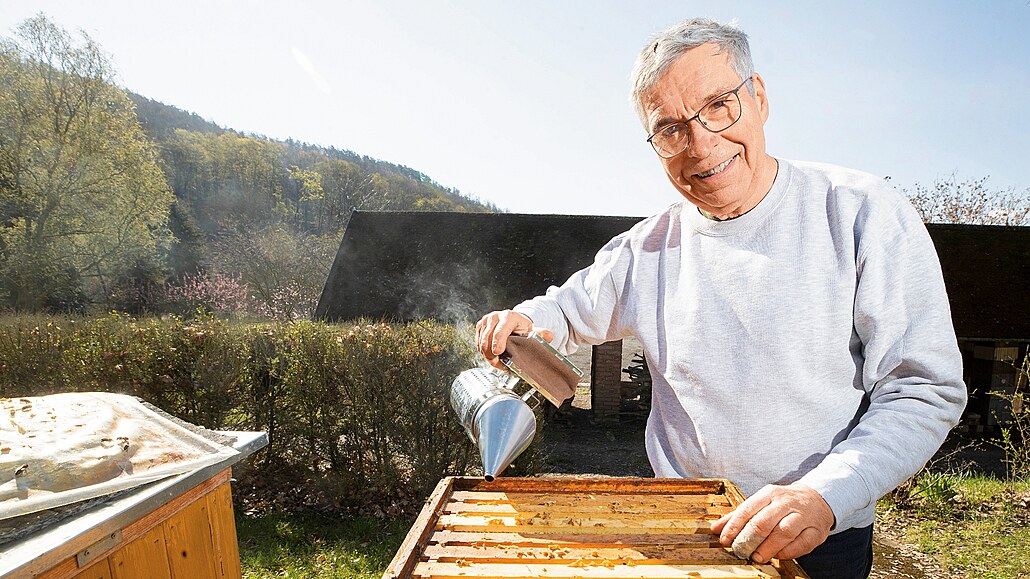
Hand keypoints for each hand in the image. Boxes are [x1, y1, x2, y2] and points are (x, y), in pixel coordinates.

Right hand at [475, 310, 552, 368]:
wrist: (511, 321)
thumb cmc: (520, 327)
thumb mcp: (531, 330)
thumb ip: (540, 334)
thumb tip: (549, 336)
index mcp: (508, 316)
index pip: (500, 330)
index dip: (498, 342)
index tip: (498, 353)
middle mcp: (495, 317)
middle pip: (488, 339)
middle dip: (492, 355)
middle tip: (500, 365)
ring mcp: (485, 321)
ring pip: (481, 343)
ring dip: (488, 356)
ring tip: (498, 363)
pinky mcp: (479, 327)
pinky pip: (478, 344)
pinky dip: (484, 353)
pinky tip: (492, 357)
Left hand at [710, 482, 833, 562]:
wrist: (817, 499)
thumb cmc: (783, 503)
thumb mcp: (761, 502)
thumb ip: (739, 516)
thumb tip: (715, 529)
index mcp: (769, 493)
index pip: (747, 509)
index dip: (733, 527)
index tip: (725, 540)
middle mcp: (786, 502)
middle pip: (764, 521)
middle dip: (749, 539)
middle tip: (741, 551)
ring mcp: (803, 516)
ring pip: (784, 532)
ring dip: (768, 547)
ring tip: (757, 557)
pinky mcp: (817, 531)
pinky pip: (801, 544)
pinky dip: (788, 552)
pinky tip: (779, 555)